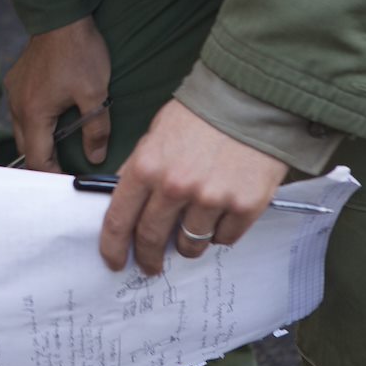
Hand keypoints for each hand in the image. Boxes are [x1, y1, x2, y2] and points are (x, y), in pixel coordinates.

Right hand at [4, 16, 111, 170]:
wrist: (62, 16)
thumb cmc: (79, 53)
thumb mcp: (96, 94)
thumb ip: (96, 130)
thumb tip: (95, 157)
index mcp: (35, 114)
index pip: (36, 159)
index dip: (52, 174)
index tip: (68, 179)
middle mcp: (17, 106)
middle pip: (25, 148)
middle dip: (44, 160)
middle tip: (67, 165)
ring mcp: (13, 92)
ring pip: (22, 129)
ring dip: (39, 140)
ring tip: (62, 143)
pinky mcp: (15, 80)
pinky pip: (22, 110)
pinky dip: (35, 121)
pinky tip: (54, 116)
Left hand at [101, 100, 287, 274]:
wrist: (252, 100)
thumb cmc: (201, 114)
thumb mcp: (156, 136)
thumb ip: (140, 170)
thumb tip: (125, 202)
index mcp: (146, 167)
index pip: (119, 220)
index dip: (113, 247)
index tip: (114, 261)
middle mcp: (175, 186)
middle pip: (152, 239)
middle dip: (148, 257)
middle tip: (151, 265)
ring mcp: (211, 198)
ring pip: (191, 244)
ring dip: (188, 245)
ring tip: (192, 232)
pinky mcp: (245, 206)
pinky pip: (225, 238)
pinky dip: (221, 233)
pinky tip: (221, 216)